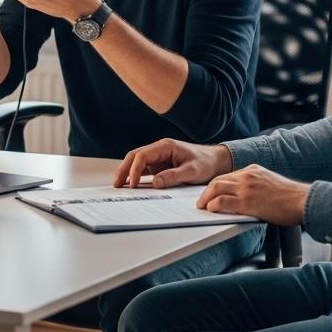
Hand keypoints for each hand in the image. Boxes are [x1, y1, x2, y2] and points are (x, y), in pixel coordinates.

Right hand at [113, 138, 232, 188]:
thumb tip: (156, 182)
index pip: (142, 155)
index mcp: (165, 146)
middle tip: (116, 184)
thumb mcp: (192, 171)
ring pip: (136, 161)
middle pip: (134, 156)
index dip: (134, 169)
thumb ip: (174, 176)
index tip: (132, 184)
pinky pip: (144, 169)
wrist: (215, 161)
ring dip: (127, 172)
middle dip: (124, 169)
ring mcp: (158, 156)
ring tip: (119, 185)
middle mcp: (159, 149)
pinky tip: (130, 185)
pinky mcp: (159, 164)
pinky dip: (135, 176)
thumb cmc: (205, 162)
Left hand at [195, 164, 309, 225]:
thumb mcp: (270, 182)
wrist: (303, 200)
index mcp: (253, 170)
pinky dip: (213, 205)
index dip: (216, 185)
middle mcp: (247, 175)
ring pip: (216, 188)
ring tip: (203, 206)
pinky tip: (211, 209)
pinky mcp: (247, 202)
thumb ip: (256, 184)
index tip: (211, 192)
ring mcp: (246, 188)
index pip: (228, 176)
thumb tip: (246, 195)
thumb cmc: (291, 197)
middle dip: (207, 191)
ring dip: (206, 198)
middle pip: (218, 180)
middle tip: (202, 201)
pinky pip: (223, 201)